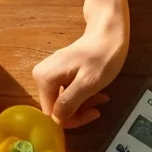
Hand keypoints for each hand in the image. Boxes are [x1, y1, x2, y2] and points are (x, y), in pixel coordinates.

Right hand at [33, 9, 127, 127]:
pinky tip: (96, 91)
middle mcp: (41, 76)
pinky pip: (68, 91)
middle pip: (57, 108)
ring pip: (64, 101)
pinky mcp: (60, 72)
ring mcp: (51, 73)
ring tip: (102, 96)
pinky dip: (83, 95)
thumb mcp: (88, 82)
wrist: (109, 31)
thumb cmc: (102, 55)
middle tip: (100, 103)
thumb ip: (70, 102)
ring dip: (84, 103)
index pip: (52, 114)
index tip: (94, 113)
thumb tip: (57, 120)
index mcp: (44, 79)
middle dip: (80, 110)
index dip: (73, 119)